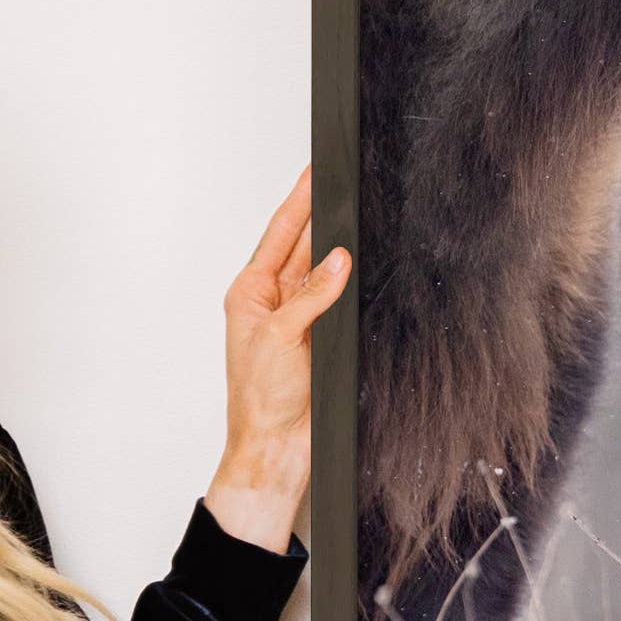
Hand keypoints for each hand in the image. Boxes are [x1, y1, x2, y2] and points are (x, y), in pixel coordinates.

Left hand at [208, 171, 347, 552]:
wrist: (277, 449)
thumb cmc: (261, 401)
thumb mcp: (281, 338)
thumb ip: (312, 295)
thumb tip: (339, 259)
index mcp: (251, 293)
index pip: (281, 235)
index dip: (299, 201)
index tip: (315, 171)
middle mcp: (276, 301)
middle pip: (305, 244)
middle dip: (324, 214)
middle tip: (346, 181)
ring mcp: (302, 318)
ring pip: (327, 269)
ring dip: (342, 246)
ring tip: (362, 212)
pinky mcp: (325, 337)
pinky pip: (343, 298)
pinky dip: (355, 280)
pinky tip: (369, 263)